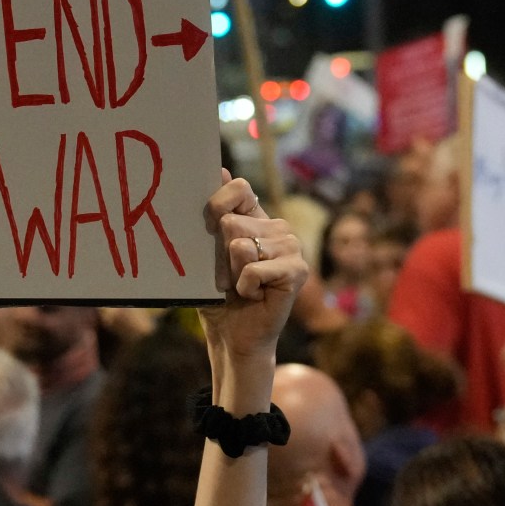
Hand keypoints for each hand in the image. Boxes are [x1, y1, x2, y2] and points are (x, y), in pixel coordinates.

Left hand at [200, 171, 307, 364]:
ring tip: (242, 286)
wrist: (233, 336)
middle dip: (219, 255)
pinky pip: (253, 270)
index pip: (239, 189)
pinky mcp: (298, 270)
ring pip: (239, 246)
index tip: (206, 227)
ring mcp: (291, 247)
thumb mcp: (207, 253)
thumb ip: (214, 214)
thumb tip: (221, 169)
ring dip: (231, 274)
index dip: (216, 205)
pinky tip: (254, 296)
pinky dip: (244, 288)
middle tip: (228, 275)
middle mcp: (277, 227)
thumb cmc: (217, 296)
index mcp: (257, 217)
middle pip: (231, 222)